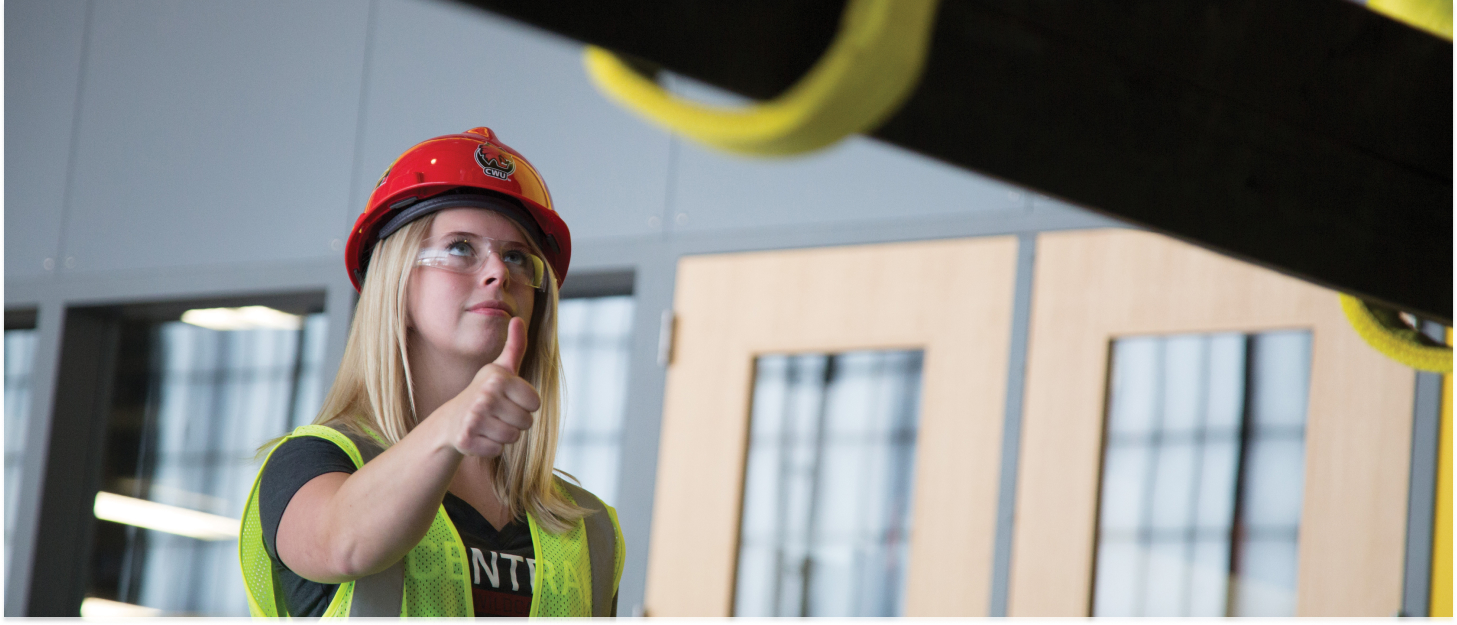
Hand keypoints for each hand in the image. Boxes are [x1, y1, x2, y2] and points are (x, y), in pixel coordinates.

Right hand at [443, 316, 539, 456]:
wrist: (452, 419)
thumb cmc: (486, 392)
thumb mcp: (502, 368)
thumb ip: (515, 346)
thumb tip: (517, 319)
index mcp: (498, 379)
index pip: (536, 404)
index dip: (525, 404)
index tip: (508, 399)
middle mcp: (485, 397)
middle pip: (527, 422)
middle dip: (516, 421)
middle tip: (498, 414)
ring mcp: (474, 419)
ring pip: (513, 437)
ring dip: (504, 435)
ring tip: (489, 424)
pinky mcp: (467, 439)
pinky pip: (498, 450)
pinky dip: (491, 447)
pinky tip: (480, 436)